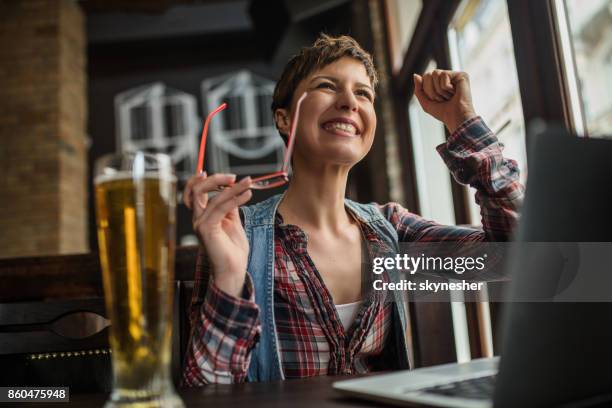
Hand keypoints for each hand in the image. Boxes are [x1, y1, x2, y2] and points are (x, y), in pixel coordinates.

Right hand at [184, 173, 252, 296]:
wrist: (233, 270)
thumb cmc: (233, 249)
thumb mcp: (233, 221)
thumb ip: (230, 205)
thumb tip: (234, 189)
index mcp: (202, 216)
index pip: (193, 191)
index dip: (203, 180)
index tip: (224, 176)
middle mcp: (197, 219)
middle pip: (197, 189)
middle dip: (216, 179)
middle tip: (234, 177)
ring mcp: (200, 224)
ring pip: (213, 197)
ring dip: (233, 187)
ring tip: (249, 184)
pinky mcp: (207, 229)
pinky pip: (221, 207)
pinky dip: (235, 198)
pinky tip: (247, 195)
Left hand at [413, 70, 476, 132]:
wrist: (456, 117)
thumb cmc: (443, 112)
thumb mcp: (425, 102)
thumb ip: (418, 89)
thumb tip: (415, 75)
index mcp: (439, 83)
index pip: (424, 77)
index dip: (426, 89)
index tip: (435, 100)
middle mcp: (447, 78)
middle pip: (428, 74)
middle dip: (431, 90)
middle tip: (442, 99)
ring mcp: (454, 75)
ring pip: (435, 73)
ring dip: (439, 89)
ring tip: (448, 96)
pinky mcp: (461, 75)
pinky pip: (444, 75)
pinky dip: (446, 87)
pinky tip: (454, 92)